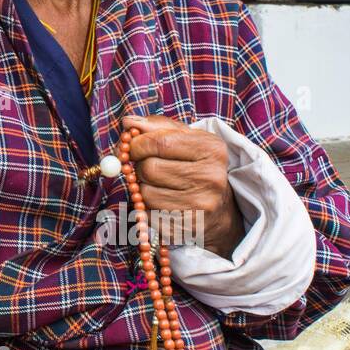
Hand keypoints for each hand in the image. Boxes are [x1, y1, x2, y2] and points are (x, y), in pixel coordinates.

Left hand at [122, 114, 242, 258]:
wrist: (220, 210)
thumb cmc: (195, 167)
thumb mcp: (186, 140)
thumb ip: (157, 126)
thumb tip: (128, 122)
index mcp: (211, 149)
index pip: (159, 142)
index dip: (136, 144)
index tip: (131, 147)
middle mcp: (210, 177)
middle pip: (149, 168)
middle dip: (138, 166)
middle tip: (145, 167)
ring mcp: (201, 205)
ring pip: (145, 193)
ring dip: (142, 188)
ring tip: (158, 186)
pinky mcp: (187, 227)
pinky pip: (148, 214)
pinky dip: (147, 208)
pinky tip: (163, 204)